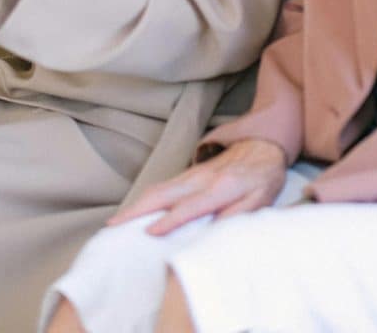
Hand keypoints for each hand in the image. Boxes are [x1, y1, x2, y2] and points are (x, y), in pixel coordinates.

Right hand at [109, 138, 286, 234]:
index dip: (169, 221)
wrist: (263, 144)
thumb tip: (215, 229)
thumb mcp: (261, 199)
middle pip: (162, 193)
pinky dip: (147, 197)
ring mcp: (193, 173)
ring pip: (159, 187)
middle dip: (136, 210)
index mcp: (220, 188)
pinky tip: (138, 208)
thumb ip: (239, 214)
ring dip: (136, 203)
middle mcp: (201, 178)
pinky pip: (164, 184)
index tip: (149, 233)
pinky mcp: (190, 172)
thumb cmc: (263, 177)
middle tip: (113, 226)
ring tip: (117, 221)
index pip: (189, 207)